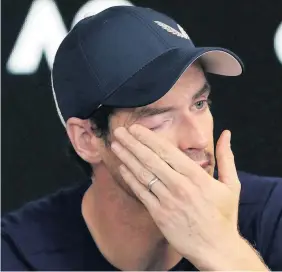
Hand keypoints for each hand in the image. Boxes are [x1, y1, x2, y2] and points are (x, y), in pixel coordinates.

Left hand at [111, 125, 266, 269]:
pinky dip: (131, 179)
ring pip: (143, 175)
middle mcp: (179, 186)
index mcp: (196, 176)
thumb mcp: (232, 184)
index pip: (167, 151)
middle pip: (150, 160)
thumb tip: (226, 134)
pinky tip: (122, 168)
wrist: (216, 249)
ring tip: (116, 146)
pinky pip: (141, 193)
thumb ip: (226, 157)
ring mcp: (167, 201)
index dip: (148, 138)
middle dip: (132, 143)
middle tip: (119, 131)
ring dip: (127, 158)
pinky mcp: (159, 215)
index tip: (135, 128)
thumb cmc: (224, 216)